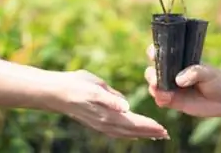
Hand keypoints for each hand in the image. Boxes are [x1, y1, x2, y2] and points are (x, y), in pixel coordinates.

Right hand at [49, 69, 168, 139]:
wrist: (55, 92)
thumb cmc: (76, 85)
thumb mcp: (95, 87)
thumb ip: (111, 99)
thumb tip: (127, 107)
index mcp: (107, 114)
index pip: (133, 123)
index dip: (149, 126)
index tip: (163, 128)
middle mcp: (105, 122)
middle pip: (132, 131)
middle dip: (149, 132)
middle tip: (165, 134)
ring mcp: (100, 124)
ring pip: (125, 133)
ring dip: (141, 134)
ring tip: (154, 135)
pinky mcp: (96, 122)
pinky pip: (116, 131)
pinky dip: (128, 133)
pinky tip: (132, 133)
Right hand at [144, 45, 220, 116]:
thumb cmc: (218, 80)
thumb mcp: (208, 73)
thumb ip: (194, 73)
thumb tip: (178, 80)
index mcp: (179, 60)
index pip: (162, 53)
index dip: (154, 52)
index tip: (153, 55)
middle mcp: (172, 73)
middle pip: (153, 70)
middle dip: (151, 74)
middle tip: (156, 80)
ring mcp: (172, 87)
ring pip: (154, 86)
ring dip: (154, 88)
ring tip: (161, 91)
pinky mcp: (174, 101)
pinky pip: (160, 100)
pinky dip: (160, 99)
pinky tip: (166, 100)